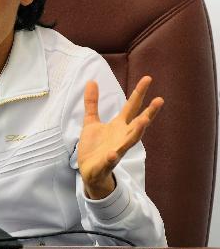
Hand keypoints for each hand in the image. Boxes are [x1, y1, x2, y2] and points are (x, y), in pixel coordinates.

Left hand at [77, 76, 163, 199]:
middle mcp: (122, 136)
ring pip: (130, 141)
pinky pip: (110, 160)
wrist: (89, 170)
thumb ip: (92, 103)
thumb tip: (92, 81)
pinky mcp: (106, 163)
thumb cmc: (94, 146)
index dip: (139, 93)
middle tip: (160, 100)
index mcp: (119, 125)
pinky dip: (112, 157)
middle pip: (138, 123)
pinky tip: (113, 153)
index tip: (148, 78)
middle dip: (149, 113)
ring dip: (137, 132)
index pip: (132, 107)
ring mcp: (116, 150)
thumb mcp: (91, 121)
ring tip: (144, 121)